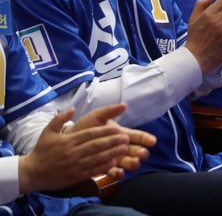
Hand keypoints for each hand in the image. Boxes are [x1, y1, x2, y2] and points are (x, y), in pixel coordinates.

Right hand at [18, 105, 149, 193]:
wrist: (32, 172)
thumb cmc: (42, 150)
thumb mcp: (48, 131)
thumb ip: (59, 119)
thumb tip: (72, 108)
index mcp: (68, 141)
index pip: (90, 134)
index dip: (105, 132)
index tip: (118, 129)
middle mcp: (72, 152)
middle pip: (96, 146)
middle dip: (113, 142)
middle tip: (126, 138)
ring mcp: (74, 165)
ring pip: (97, 158)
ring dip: (112, 153)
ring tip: (124, 149)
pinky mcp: (75, 176)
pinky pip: (92, 171)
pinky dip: (103, 167)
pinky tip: (114, 163)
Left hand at [70, 104, 155, 179]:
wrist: (68, 140)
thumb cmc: (84, 127)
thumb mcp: (96, 117)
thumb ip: (109, 112)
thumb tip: (123, 105)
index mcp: (120, 134)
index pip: (136, 136)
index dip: (145, 138)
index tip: (152, 141)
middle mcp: (119, 147)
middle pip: (134, 151)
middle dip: (141, 153)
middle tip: (143, 154)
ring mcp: (112, 158)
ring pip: (126, 162)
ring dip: (132, 163)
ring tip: (134, 163)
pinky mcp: (103, 167)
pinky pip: (112, 172)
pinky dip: (117, 173)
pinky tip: (120, 173)